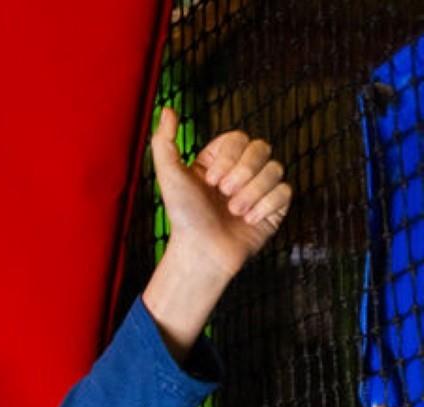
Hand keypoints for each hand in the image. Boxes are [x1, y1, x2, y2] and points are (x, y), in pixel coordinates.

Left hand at [151, 107, 291, 279]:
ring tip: (233, 210)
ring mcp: (260, 188)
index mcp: (219, 161)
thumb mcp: (169, 176)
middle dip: (242, 173)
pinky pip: (286, 191)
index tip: (209, 180)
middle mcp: (241, 171)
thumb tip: (168, 109)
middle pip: (261, 149)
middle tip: (222, 195)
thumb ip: (165, 142)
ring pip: (276, 169)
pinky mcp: (275, 206)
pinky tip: (248, 219)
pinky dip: (266, 206)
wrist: (201, 252)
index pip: (239, 138)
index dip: (229, 157)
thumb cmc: (183, 216)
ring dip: (252, 192)